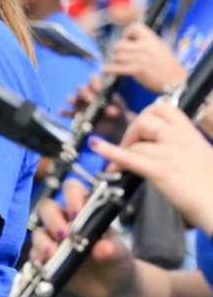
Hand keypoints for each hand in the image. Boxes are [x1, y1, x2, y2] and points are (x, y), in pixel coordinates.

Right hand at [31, 179, 135, 296]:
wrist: (113, 288)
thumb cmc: (117, 262)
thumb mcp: (121, 255)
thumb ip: (114, 250)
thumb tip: (103, 248)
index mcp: (84, 211)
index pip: (72, 191)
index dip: (71, 197)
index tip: (77, 214)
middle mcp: (65, 220)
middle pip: (47, 207)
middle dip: (52, 220)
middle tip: (64, 235)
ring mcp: (53, 238)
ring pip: (38, 230)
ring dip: (42, 240)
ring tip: (52, 253)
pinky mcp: (46, 257)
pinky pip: (34, 253)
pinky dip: (37, 257)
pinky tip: (44, 264)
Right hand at [63, 74, 130, 141]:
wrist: (116, 124)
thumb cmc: (117, 110)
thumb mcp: (118, 107)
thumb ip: (114, 107)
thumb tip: (111, 110)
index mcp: (97, 87)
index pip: (93, 80)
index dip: (95, 83)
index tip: (100, 90)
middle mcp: (87, 94)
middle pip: (81, 89)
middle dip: (86, 94)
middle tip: (92, 101)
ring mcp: (80, 104)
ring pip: (72, 98)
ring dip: (72, 99)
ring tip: (73, 102)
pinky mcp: (77, 115)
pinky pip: (68, 112)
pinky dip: (64, 112)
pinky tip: (62, 113)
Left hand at [88, 102, 212, 235]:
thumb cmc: (212, 188)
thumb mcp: (203, 157)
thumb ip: (184, 146)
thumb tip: (161, 145)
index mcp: (191, 135)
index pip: (164, 108)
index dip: (147, 114)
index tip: (142, 127)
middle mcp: (181, 140)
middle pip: (145, 119)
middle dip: (132, 131)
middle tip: (129, 146)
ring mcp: (170, 154)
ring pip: (137, 143)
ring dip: (122, 150)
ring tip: (116, 164)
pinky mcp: (161, 171)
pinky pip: (130, 157)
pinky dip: (109, 151)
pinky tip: (96, 146)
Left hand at [103, 23, 187, 94]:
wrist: (176, 81)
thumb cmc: (169, 67)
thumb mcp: (160, 48)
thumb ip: (146, 43)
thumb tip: (131, 40)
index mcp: (152, 39)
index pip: (134, 28)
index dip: (127, 34)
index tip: (127, 40)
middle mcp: (145, 46)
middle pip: (120, 44)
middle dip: (118, 51)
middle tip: (121, 55)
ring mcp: (141, 58)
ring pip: (117, 56)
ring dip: (115, 61)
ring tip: (117, 64)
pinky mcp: (137, 70)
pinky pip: (118, 67)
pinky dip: (110, 69)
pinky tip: (106, 70)